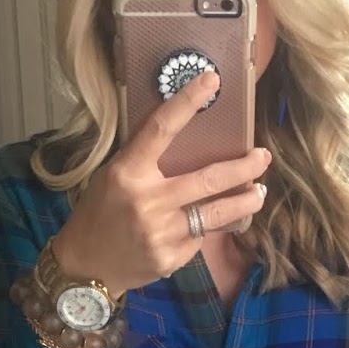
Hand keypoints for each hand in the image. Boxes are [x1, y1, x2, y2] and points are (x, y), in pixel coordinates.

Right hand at [53, 71, 271, 294]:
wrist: (85, 267)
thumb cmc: (99, 214)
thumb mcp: (112, 177)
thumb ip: (145, 161)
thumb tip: (189, 141)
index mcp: (128, 173)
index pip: (161, 129)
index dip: (187, 102)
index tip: (211, 80)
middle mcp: (147, 201)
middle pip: (208, 179)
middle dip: (243, 168)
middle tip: (263, 157)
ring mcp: (161, 233)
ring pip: (215, 213)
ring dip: (243, 202)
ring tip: (258, 193)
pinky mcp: (170, 258)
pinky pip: (199, 238)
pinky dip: (202, 230)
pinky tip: (196, 229)